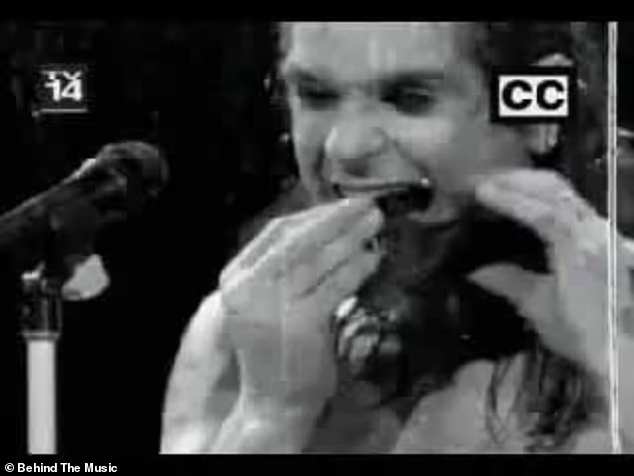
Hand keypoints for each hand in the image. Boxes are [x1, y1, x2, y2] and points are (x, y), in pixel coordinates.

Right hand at [218, 197, 383, 419]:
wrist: (272, 401)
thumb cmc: (275, 348)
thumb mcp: (268, 301)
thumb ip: (285, 268)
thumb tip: (327, 227)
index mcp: (235, 277)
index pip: (276, 232)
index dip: (313, 215)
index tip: (341, 206)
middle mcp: (248, 286)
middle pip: (298, 239)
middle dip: (336, 219)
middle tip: (367, 205)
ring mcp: (273, 303)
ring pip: (318, 258)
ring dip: (351, 237)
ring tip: (376, 223)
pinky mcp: (302, 321)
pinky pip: (336, 284)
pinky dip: (357, 269)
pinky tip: (374, 258)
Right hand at [467, 169, 612, 379]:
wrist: (627, 350)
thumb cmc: (584, 334)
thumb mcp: (540, 309)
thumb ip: (509, 282)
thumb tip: (474, 271)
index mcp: (576, 246)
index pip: (540, 210)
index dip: (508, 198)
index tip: (479, 191)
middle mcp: (594, 230)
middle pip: (556, 189)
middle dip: (519, 180)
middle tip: (487, 181)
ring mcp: (604, 232)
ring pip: (567, 194)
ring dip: (533, 186)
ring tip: (505, 187)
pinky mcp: (607, 239)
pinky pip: (574, 206)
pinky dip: (548, 198)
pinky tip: (532, 206)